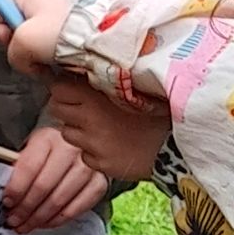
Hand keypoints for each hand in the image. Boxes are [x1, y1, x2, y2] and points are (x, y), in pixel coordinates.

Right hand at [0, 0, 79, 77]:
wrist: (99, 40)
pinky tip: (58, 64)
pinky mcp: (71, 28)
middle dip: (21, 47)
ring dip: (37, 55)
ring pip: (34, 39)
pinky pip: (51, 44)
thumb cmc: (62, 33)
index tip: (10, 39)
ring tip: (48, 63)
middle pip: (17, 26)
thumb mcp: (22, 43)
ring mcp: (58, 13)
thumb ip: (12, 53)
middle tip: (30, 55)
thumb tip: (21, 62)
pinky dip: (52, 57)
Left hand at [2, 125, 108, 233]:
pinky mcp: (100, 183)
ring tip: (26, 225)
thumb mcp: (30, 150)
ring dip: (39, 218)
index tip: (7, 202)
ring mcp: (89, 167)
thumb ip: (18, 168)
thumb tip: (6, 196)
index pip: (29, 167)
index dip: (16, 189)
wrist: (78, 147)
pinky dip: (58, 219)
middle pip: (44, 186)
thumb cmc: (49, 151)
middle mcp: (71, 149)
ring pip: (59, 200)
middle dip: (25, 208)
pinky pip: (77, 208)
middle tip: (14, 219)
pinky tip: (45, 222)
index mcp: (48, 137)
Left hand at [49, 75, 169, 181]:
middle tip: (85, 110)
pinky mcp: (101, 164)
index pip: (58, 89)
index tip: (70, 91)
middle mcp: (89, 119)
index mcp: (96, 97)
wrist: (176, 145)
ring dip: (78, 131)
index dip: (63, 89)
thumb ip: (104, 82)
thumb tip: (79, 71)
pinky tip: (110, 146)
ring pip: (67, 134)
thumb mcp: (130, 90)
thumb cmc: (156, 113)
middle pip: (57, 110)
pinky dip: (92, 152)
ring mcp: (93, 143)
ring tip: (101, 128)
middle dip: (67, 108)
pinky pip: (84, 156)